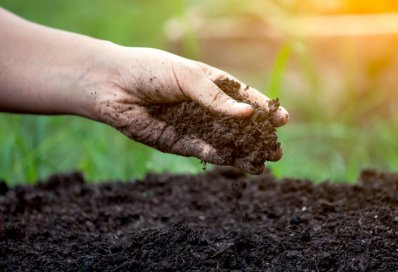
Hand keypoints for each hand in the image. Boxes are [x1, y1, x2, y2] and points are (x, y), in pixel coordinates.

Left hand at [90, 46, 288, 167]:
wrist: (113, 85)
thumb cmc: (151, 71)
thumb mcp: (188, 77)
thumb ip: (215, 98)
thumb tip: (247, 113)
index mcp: (212, 84)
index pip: (244, 98)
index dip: (264, 109)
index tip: (283, 119)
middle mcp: (206, 107)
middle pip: (238, 125)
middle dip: (258, 138)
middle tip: (277, 150)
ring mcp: (194, 126)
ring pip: (224, 142)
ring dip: (242, 154)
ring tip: (262, 166)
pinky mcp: (178, 142)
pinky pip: (202, 151)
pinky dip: (217, 156)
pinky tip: (233, 162)